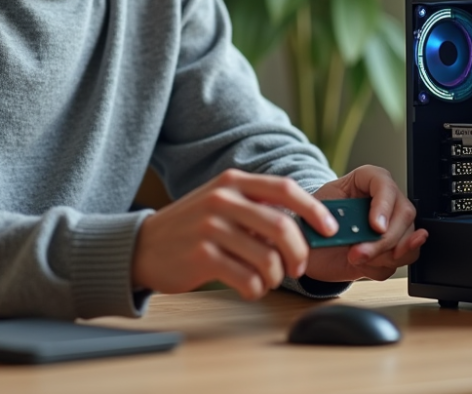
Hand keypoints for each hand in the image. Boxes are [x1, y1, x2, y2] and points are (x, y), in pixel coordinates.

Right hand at [131, 169, 338, 300]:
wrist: (143, 246)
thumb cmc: (191, 227)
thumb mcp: (221, 203)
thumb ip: (256, 207)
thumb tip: (305, 224)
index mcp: (232, 182)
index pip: (285, 189)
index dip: (313, 210)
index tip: (329, 229)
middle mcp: (222, 199)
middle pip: (282, 227)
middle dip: (299, 253)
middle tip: (298, 268)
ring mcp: (210, 228)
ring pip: (267, 258)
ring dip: (276, 277)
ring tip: (267, 280)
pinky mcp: (201, 256)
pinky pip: (247, 280)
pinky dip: (256, 290)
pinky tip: (248, 287)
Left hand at [305, 165, 427, 282]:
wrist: (310, 246)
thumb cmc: (313, 221)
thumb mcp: (315, 211)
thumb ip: (333, 215)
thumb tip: (343, 228)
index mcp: (366, 180)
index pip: (385, 184)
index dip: (384, 206)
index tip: (375, 227)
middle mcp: (385, 200)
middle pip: (405, 213)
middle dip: (385, 239)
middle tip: (359, 253)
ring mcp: (393, 224)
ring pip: (408, 239)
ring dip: (384, 256)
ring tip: (356, 259)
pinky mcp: (393, 248)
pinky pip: (401, 260)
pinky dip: (381, 267)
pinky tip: (363, 265)